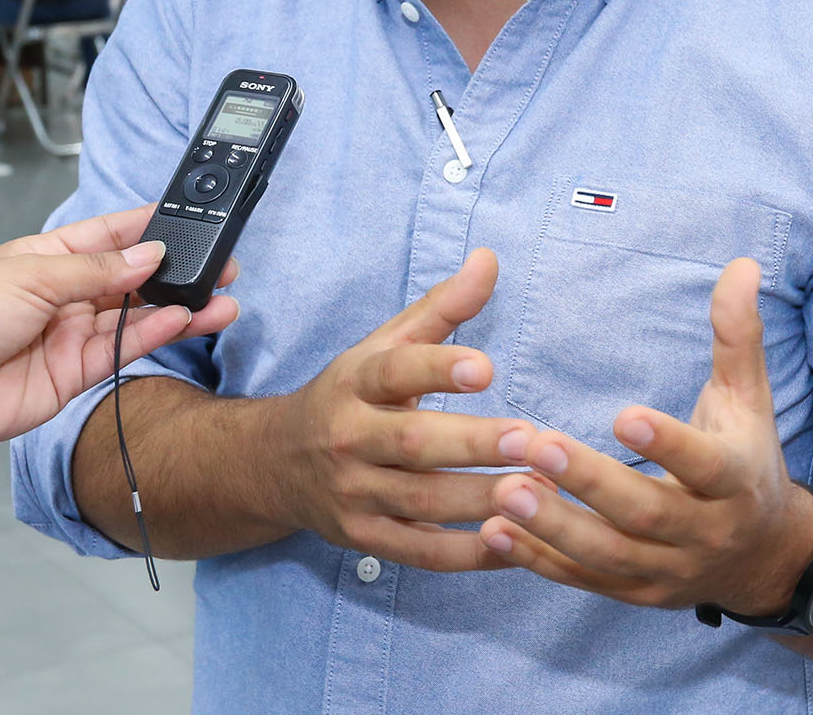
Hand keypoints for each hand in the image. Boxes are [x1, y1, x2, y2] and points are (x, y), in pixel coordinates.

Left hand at [0, 204, 238, 449]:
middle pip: (131, 278)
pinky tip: (183, 320)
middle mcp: (64, 294)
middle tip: (219, 265)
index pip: (110, 236)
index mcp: (47, 256)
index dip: (148, 227)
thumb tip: (149, 253)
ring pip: (137, 316)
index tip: (191, 218)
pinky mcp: (75, 373)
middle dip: (174, 270)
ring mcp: (71, 334)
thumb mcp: (31, 274)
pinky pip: (124, 350)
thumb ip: (98, 269)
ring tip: (219, 300)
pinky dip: (155, 334)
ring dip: (178, 306)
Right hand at [271, 249, 534, 571]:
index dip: (437, 369)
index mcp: (354, 383)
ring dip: (480, 499)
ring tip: (538, 491)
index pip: (394, 372)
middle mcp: (348, 438)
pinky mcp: (365, 540)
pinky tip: (514, 541)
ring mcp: (354, 495)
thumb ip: (442, 308)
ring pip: (421, 503)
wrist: (274, 463)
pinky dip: (466, 555)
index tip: (484, 368)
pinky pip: (420, 553)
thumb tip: (490, 259)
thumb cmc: (349, 397)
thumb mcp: (383, 346)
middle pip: (412, 444)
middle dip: (472, 443)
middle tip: (530, 439)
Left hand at [478, 258, 812, 613]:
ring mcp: (666, 571)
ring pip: (606, 555)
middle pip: (643, 514)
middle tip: (532, 443)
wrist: (764, 558)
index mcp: (734, 481)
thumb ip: (737, 335)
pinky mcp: (633, 593)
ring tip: (502, 489)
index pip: (704, 465)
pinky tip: (493, 530)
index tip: (621, 412)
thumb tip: (743, 264)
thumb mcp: (749, 398)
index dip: (667, 443)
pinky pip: (583, 580)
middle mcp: (703, 533)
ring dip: (552, 526)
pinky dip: (539, 560)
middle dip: (588, 482)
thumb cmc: (746, 458)